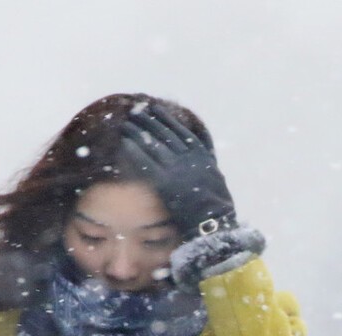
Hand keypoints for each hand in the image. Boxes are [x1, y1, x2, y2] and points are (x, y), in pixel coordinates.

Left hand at [119, 103, 235, 238]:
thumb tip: (204, 154)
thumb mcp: (217, 175)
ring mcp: (176, 169)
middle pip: (164, 134)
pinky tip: (124, 143)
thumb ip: (207, 161)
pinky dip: (134, 151)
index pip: (180, 130)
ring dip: (137, 132)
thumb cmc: (217, 204)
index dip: (166, 118)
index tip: (155, 109)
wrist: (214, 221)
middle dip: (148, 121)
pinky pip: (146, 163)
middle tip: (135, 111)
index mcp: (201, 154)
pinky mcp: (165, 183)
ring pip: (153, 145)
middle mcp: (188, 157)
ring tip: (126, 123)